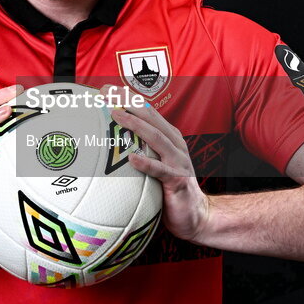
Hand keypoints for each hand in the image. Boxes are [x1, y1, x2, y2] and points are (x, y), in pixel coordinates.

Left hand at [102, 84, 209, 242]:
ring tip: (116, 115)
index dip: (128, 97)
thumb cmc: (170, 188)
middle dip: (129, 102)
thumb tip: (110, 142)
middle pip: (151, 117)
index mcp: (169, 138)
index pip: (147, 112)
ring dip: (135, 124)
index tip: (106, 89)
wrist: (197, 214)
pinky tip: (132, 158)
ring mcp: (178, 161)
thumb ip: (141, 150)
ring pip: (156, 137)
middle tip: (107, 92)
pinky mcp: (178, 180)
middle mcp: (175, 145)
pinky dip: (147, 163)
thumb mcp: (156, 163)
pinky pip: (161, 170)